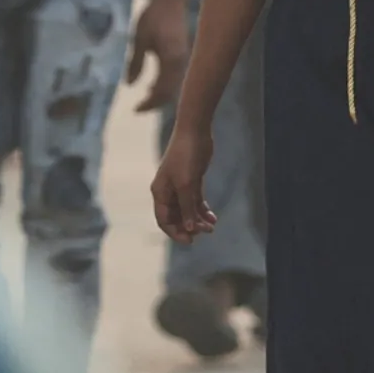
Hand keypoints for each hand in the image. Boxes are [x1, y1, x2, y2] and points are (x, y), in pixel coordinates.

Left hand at [129, 0, 190, 112]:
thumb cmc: (153, 17)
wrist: (171, 0)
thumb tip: (129, 85)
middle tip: (139, 108)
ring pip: (174, 85)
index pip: (161, 91)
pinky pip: (176, 76)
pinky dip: (165, 84)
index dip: (149, 103)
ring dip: (161, 94)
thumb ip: (135, 63)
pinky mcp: (183, 54)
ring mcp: (184, 58)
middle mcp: (180, 63)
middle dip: (155, 102)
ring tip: (145, 96)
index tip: (135, 110)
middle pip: (170, 92)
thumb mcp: (139, 39)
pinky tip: (152, 83)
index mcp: (170, 61)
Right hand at [151, 124, 215, 242]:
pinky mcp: (192, 180)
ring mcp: (180, 186)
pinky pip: (196, 201)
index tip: (190, 241)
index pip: (163, 220)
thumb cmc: (186, 156)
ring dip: (198, 220)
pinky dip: (203, 210)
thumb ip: (187, 207)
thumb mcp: (187, 185)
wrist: (195, 131)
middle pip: (176, 217)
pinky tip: (213, 217)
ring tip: (211, 227)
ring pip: (187, 210)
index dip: (175, 232)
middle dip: (189, 226)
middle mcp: (168, 191)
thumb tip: (190, 228)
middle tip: (205, 232)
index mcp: (160, 192)